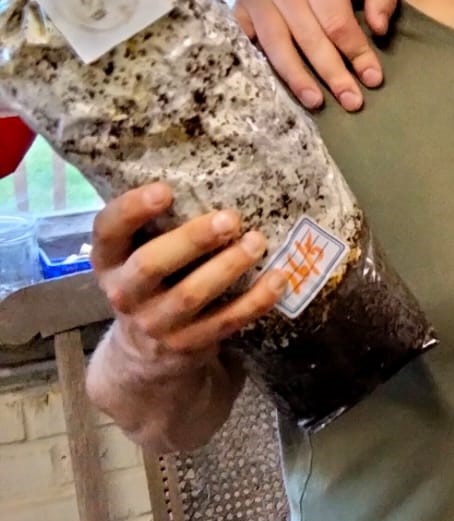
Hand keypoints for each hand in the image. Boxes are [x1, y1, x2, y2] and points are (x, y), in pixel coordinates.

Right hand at [92, 184, 285, 363]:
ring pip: (191, 295)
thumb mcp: (137, 253)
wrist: (147, 352)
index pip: (107, 230)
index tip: (165, 189)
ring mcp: (155, 323)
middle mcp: (124, 293)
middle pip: (151, 265)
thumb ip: (156, 224)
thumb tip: (207, 168)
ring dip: (228, 267)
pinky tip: (278, 279)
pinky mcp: (187, 344)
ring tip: (257, 242)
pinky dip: (255, 301)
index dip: (132, 209)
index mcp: (108, 260)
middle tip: (230, 218)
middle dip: (192, 240)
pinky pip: (225, 322)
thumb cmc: (151, 281)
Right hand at [234, 0, 399, 112]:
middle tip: (352, 102)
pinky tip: (279, 92)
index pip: (337, 20)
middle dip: (333, 73)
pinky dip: (264, 70)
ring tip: (317, 102)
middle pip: (308, 37)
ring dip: (298, 78)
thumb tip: (378, 28)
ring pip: (277, 46)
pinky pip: (250, 47)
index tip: (373, 79)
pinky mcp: (238, 12)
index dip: (357, 52)